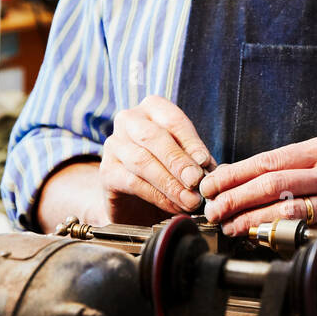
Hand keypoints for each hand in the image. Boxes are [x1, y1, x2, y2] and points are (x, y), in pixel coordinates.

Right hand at [100, 96, 212, 224]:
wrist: (137, 201)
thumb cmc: (166, 171)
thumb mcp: (185, 162)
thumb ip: (197, 162)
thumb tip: (211, 170)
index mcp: (152, 109)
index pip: (173, 120)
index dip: (191, 142)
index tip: (206, 163)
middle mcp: (129, 121)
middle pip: (154, 137)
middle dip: (178, 161)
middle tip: (196, 181)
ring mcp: (114, 145)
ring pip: (142, 161)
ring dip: (169, 183)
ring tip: (190, 200)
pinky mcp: (106, 171)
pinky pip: (132, 182)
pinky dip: (157, 196)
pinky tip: (174, 206)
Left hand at [198, 134, 316, 235]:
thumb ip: (287, 168)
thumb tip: (233, 178)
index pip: (269, 159)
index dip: (235, 173)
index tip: (211, 185)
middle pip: (274, 181)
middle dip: (236, 196)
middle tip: (213, 209)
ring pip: (286, 207)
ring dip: (251, 218)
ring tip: (229, 226)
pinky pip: (304, 230)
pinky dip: (276, 233)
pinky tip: (258, 236)